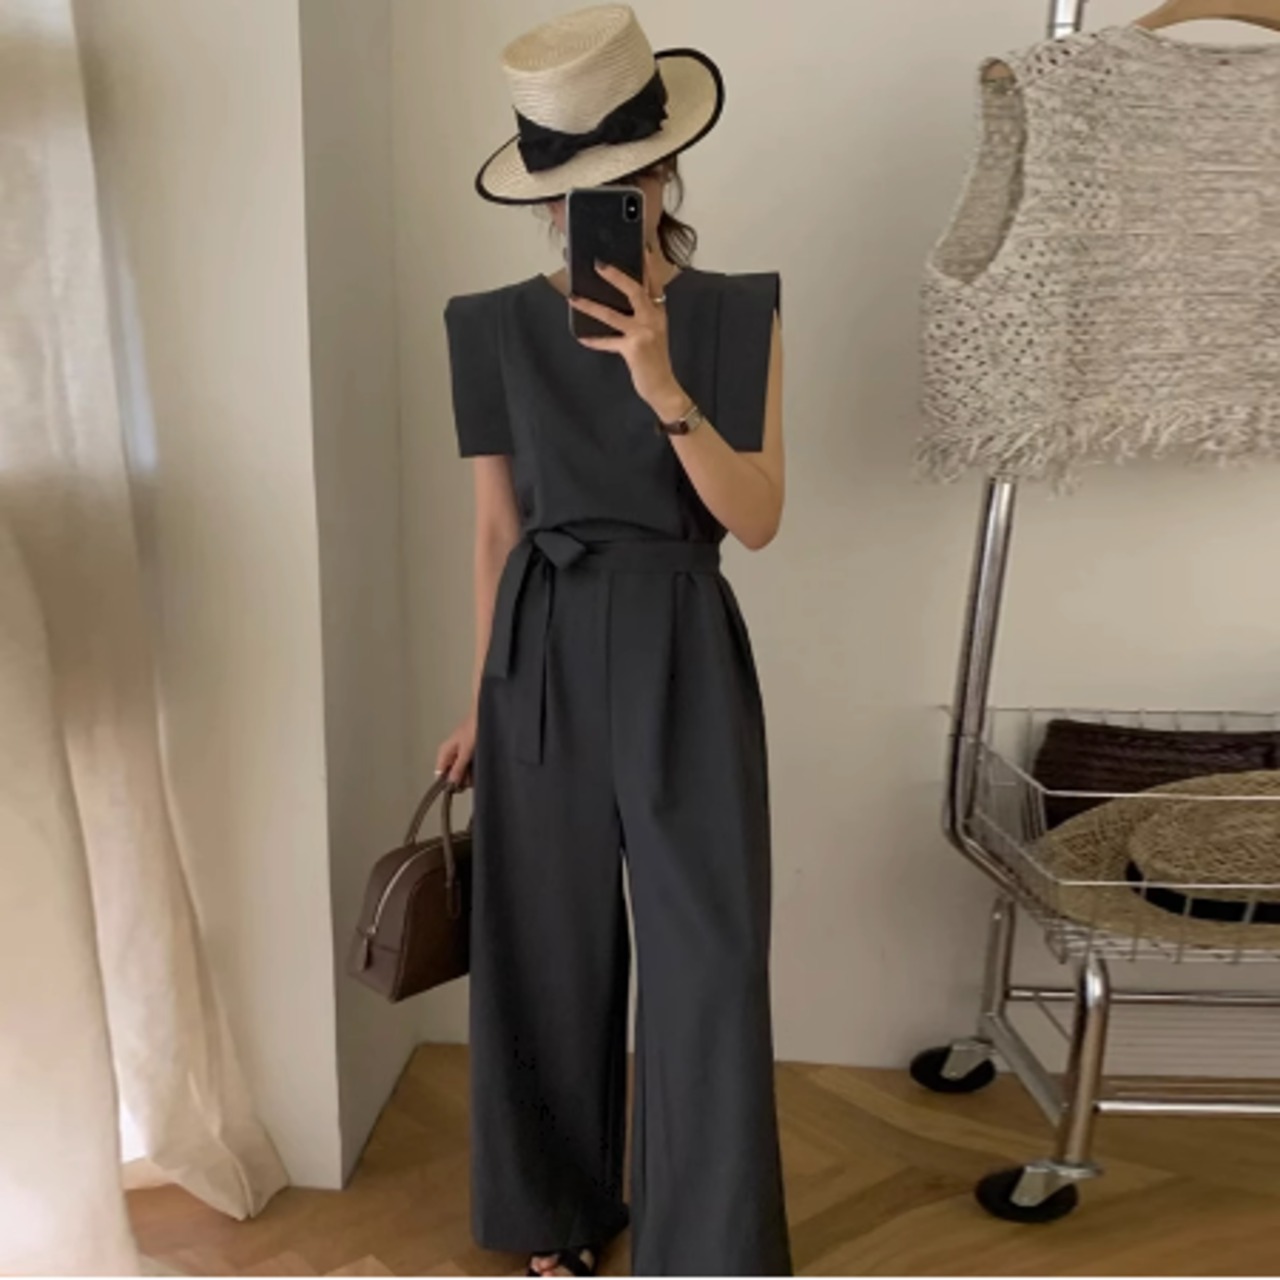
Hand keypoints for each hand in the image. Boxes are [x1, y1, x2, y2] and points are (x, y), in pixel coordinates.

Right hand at [435, 712, 476, 789]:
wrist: (484, 714)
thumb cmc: (473, 728)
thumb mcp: (466, 751)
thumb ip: (458, 767)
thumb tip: (451, 783)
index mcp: (444, 753)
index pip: (440, 775)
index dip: (449, 782)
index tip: (460, 786)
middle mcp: (449, 754)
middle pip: (451, 775)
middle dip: (462, 778)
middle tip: (473, 776)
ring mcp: (459, 753)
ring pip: (460, 771)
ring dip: (469, 773)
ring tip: (478, 769)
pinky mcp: (468, 752)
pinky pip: (468, 765)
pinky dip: (473, 768)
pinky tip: (480, 766)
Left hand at [569, 246, 690, 422]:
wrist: (663, 387)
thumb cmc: (653, 359)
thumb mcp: (652, 332)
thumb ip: (640, 315)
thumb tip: (614, 300)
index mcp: (658, 311)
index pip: (653, 282)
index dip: (648, 263)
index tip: (641, 246)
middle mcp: (653, 319)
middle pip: (635, 290)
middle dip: (616, 275)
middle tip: (598, 263)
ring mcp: (644, 334)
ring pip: (613, 315)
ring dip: (591, 306)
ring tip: (573, 298)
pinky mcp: (633, 349)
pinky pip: (609, 342)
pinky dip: (595, 340)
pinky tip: (581, 337)